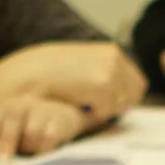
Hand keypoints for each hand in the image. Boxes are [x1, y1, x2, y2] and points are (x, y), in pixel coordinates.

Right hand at [0, 42, 146, 123]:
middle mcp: (115, 58)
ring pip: (121, 104)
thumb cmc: (47, 70)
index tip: (106, 103)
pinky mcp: (103, 87)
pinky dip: (94, 114)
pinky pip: (108, 111)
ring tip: (83, 106)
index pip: (135, 81)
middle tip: (96, 109)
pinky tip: (77, 106)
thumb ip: (99, 72)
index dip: (122, 95)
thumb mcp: (80, 63)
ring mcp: (111, 72)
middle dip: (119, 104)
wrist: (29, 73)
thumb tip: (115, 91)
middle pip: (135, 93)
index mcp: (111, 51)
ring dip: (106, 110)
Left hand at [0, 95, 93, 164]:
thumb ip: (6, 144)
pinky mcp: (58, 118)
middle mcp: (21, 105)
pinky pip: (49, 136)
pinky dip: (45, 149)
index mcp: (5, 109)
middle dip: (6, 145)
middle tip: (4, 163)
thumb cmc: (35, 126)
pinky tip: (44, 156)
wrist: (66, 112)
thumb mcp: (18, 129)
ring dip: (30, 148)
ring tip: (31, 158)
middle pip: (11, 124)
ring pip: (31, 132)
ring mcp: (40, 109)